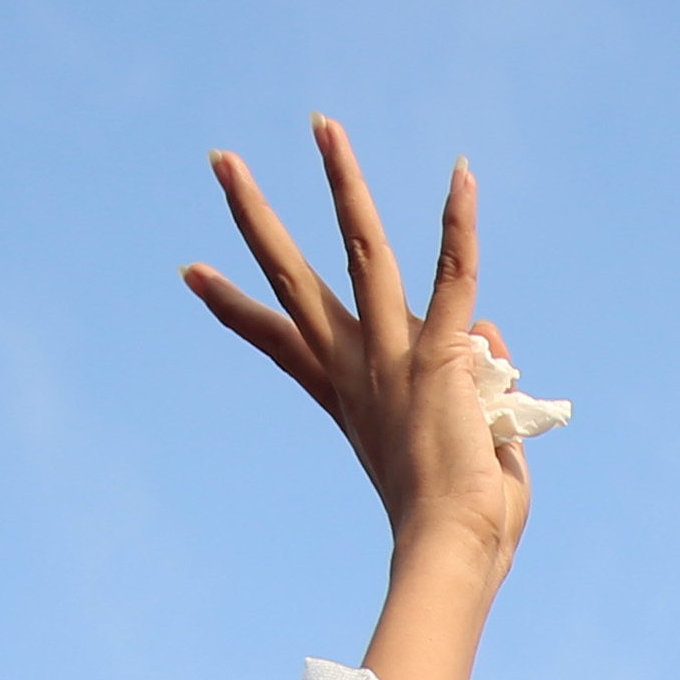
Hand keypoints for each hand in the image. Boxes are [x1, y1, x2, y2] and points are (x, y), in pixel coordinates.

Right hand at [188, 120, 529, 679]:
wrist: (455, 555)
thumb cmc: (465, 527)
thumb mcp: (463, 449)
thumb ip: (476, 387)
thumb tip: (489, 334)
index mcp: (349, 399)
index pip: (282, 342)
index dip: (236, 307)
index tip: (191, 271)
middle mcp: (358, 370)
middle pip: (294, 279)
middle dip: (256, 216)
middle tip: (221, 162)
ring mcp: (393, 358)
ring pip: (362, 250)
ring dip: (342, 182)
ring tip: (321, 125)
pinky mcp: (440, 357)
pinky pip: (455, 275)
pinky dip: (460, 225)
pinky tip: (462, 173)